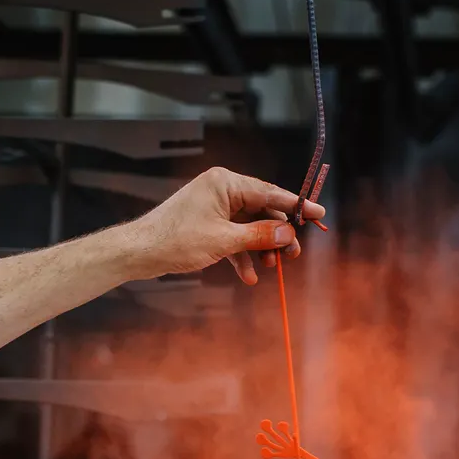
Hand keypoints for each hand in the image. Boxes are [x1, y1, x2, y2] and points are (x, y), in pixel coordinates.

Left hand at [125, 167, 326, 286]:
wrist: (140, 252)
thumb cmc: (176, 240)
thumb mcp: (224, 241)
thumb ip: (259, 236)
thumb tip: (288, 234)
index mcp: (226, 183)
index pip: (269, 192)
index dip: (295, 206)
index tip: (318, 213)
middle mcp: (222, 190)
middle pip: (262, 210)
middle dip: (277, 235)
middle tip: (293, 255)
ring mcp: (214, 207)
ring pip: (249, 226)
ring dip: (260, 248)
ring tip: (270, 267)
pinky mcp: (207, 224)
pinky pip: (233, 237)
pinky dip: (242, 254)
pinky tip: (249, 276)